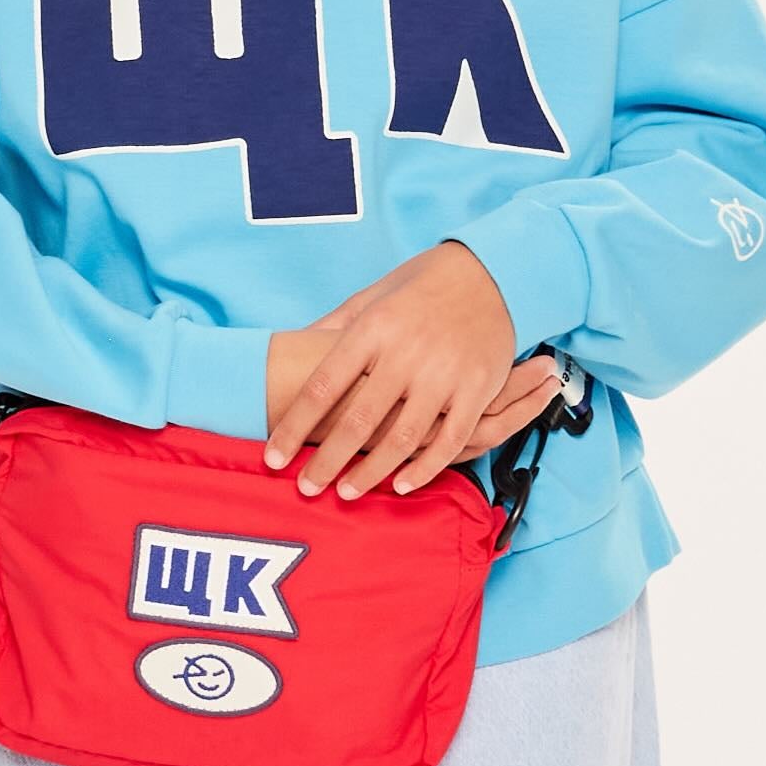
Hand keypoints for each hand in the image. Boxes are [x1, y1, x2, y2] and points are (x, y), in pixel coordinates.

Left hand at [263, 243, 536, 499]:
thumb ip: (334, 328)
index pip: (322, 387)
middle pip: (357, 420)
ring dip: (372, 473)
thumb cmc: (422, 285)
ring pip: (402, 438)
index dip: (294, 427)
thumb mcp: (372, 296)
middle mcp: (406, 353)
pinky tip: (402, 485)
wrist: (491, 271)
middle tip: (306, 489)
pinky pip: (450, 440)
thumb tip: (290, 348)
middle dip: (327, 462)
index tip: (273, 457)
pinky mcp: (477, 388)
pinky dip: (425, 468)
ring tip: (346, 494)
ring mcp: (444, 373)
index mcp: (372, 329)